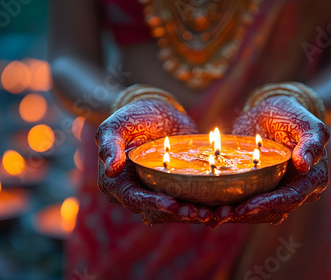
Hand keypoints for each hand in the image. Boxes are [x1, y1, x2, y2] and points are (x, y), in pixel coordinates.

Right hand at [95, 98, 212, 224]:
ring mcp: (156, 193)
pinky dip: (203, 206)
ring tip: (213, 215)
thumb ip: (110, 145)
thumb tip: (111, 170)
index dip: (153, 203)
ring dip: (193, 215)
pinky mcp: (176, 189)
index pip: (134, 198)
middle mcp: (135, 193)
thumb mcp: (117, 125)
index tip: (173, 204)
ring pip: (174, 211)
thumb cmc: (132, 117)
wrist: (157, 111)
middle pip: (157, 211)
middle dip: (178, 214)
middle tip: (200, 214)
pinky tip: (220, 208)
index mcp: (116, 184)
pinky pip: (187, 202)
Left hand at [220, 88, 329, 224]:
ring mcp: (277, 194)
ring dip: (236, 216)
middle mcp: (298, 192)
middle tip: (222, 214)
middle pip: (273, 211)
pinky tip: (210, 210)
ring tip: (213, 214)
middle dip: (247, 214)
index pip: (291, 197)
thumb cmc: (290, 115)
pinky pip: (246, 207)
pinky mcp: (260, 193)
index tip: (247, 206)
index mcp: (313, 178)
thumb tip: (305, 165)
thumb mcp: (303, 120)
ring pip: (258, 214)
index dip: (269, 204)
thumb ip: (310, 140)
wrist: (271, 115)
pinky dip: (230, 209)